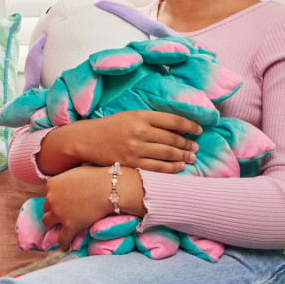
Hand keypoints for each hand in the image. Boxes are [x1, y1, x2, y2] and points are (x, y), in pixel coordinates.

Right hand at [37, 111, 200, 175]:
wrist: (86, 139)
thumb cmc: (109, 127)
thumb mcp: (129, 115)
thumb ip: (150, 119)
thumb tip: (176, 126)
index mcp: (140, 116)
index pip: (173, 120)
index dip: (189, 125)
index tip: (198, 130)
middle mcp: (139, 131)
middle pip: (172, 138)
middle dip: (188, 143)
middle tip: (196, 147)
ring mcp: (135, 148)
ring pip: (167, 153)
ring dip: (183, 155)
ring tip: (191, 157)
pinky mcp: (131, 162)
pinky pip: (157, 167)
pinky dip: (171, 167)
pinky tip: (179, 167)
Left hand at [43, 165, 145, 250]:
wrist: (108, 188)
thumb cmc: (97, 177)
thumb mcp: (76, 172)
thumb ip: (67, 179)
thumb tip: (69, 182)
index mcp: (52, 184)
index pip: (49, 194)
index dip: (55, 199)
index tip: (60, 204)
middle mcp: (52, 198)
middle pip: (46, 208)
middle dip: (52, 211)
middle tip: (59, 216)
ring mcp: (59, 213)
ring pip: (48, 223)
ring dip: (53, 226)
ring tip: (58, 230)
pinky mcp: (69, 226)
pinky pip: (62, 238)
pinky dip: (62, 244)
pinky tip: (65, 247)